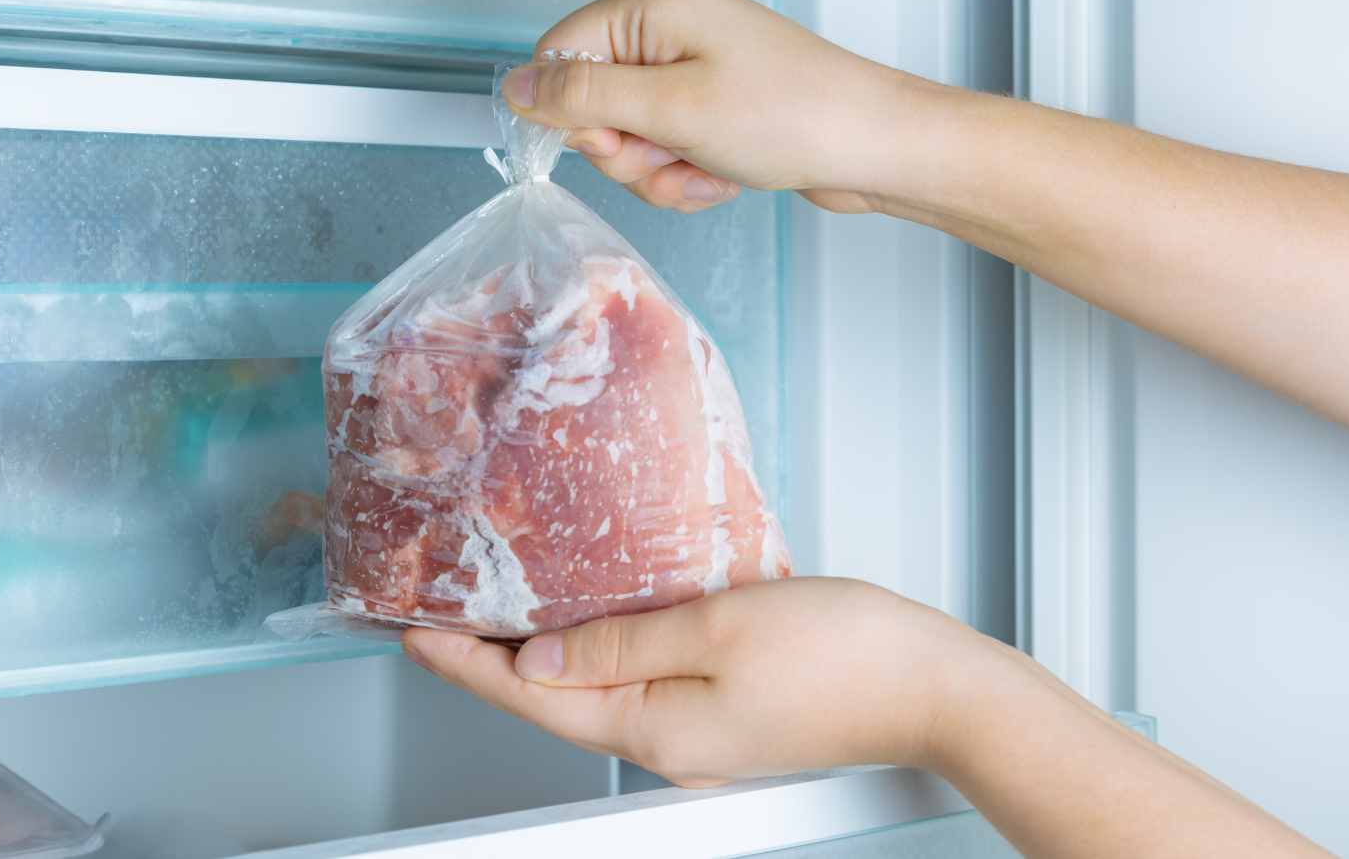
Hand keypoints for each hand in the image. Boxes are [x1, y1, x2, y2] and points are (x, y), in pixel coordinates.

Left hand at [400, 577, 1001, 787]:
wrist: (934, 688)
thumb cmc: (846, 655)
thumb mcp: (717, 628)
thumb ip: (621, 642)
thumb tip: (541, 658)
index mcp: (654, 728)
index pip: (533, 697)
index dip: (467, 662)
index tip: (415, 629)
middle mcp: (668, 743)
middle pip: (556, 699)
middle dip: (494, 657)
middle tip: (444, 607)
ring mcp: (698, 733)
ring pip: (597, 689)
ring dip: (546, 651)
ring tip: (504, 605)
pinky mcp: (726, 712)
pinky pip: (641, 680)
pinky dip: (603, 648)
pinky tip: (597, 614)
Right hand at [501, 0, 959, 214]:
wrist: (874, 147)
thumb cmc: (788, 116)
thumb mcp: (670, 109)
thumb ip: (582, 97)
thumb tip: (512, 87)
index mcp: (653, 4)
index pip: (560, 54)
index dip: (570, 111)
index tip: (611, 144)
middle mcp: (669, 26)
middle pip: (591, 101)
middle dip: (625, 150)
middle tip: (670, 157)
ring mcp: (692, 66)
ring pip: (628, 136)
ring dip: (658, 171)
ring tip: (705, 172)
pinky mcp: (711, 103)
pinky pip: (665, 147)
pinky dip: (684, 174)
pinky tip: (720, 177)